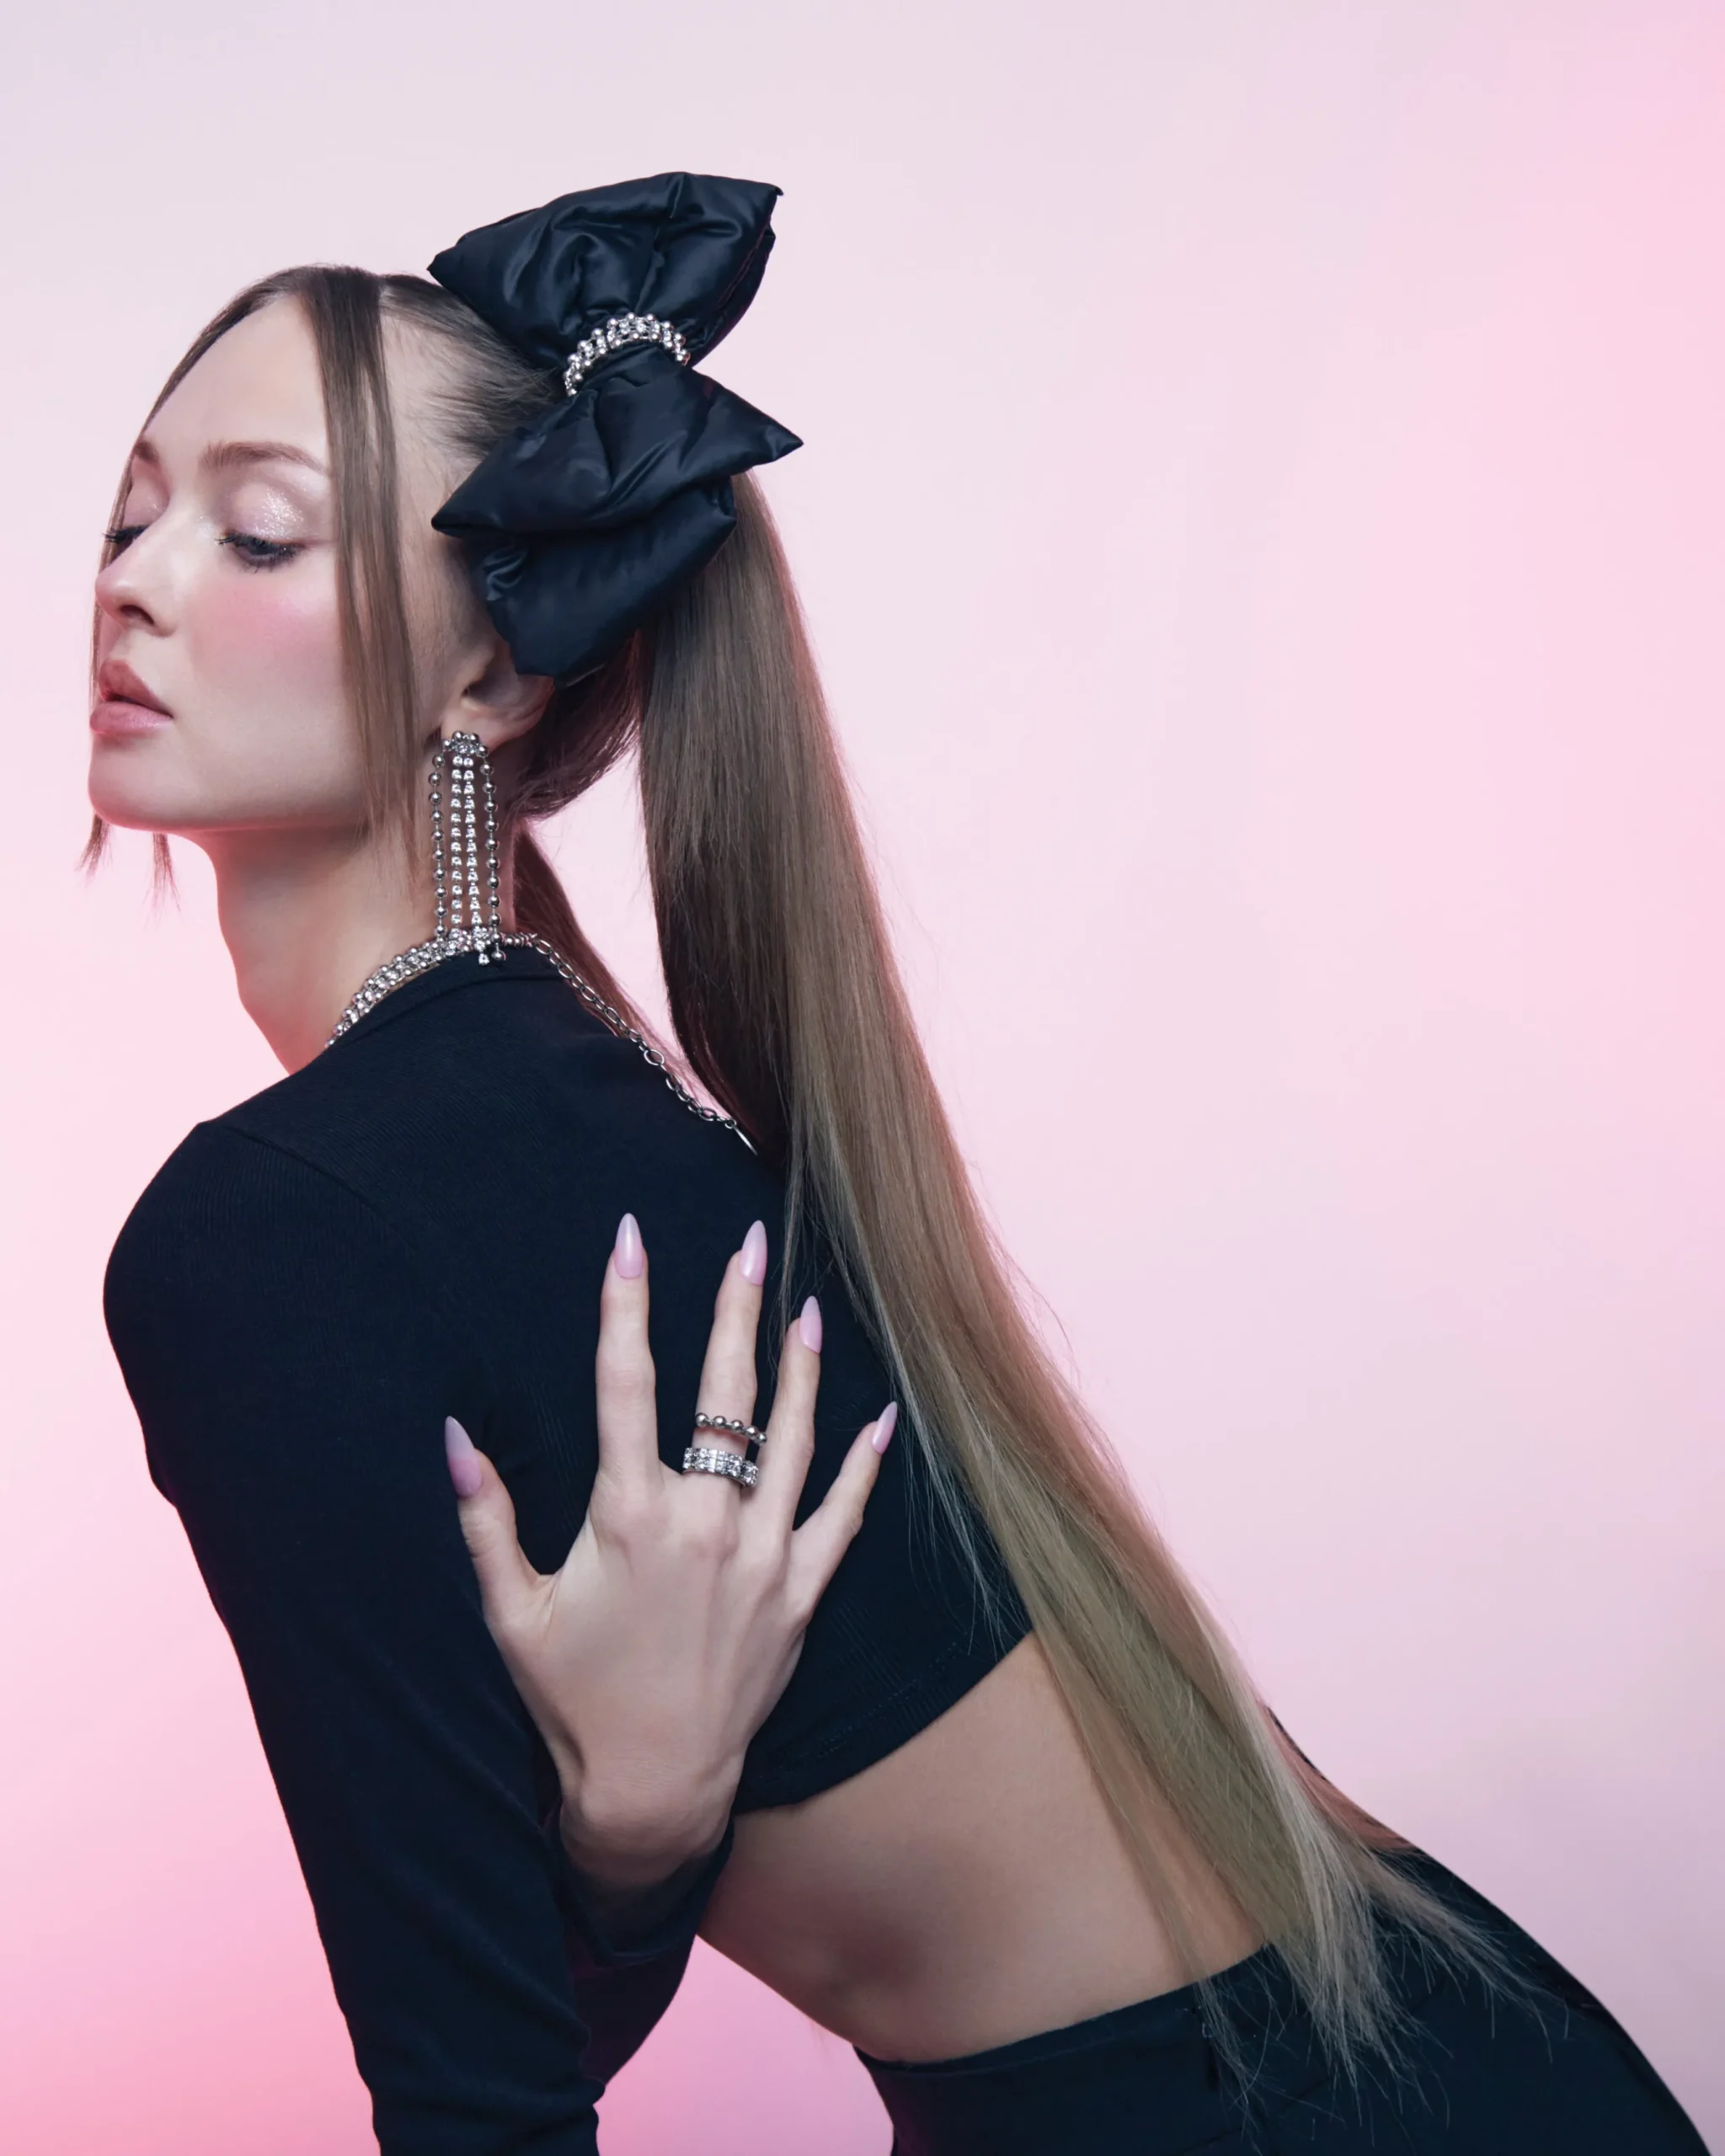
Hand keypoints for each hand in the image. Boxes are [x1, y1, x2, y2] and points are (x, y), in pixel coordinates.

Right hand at [444, 1212, 894, 1907]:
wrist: (652, 1791)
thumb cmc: (572, 1700)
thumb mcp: (514, 1612)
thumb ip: (486, 1519)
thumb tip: (454, 1435)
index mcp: (629, 1516)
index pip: (625, 1383)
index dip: (624, 1303)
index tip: (629, 1238)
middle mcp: (704, 1523)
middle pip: (724, 1391)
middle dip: (734, 1306)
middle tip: (747, 1240)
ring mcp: (761, 1557)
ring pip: (793, 1438)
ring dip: (801, 1366)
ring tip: (806, 1305)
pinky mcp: (800, 1594)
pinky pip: (843, 1514)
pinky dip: (864, 1462)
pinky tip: (880, 1415)